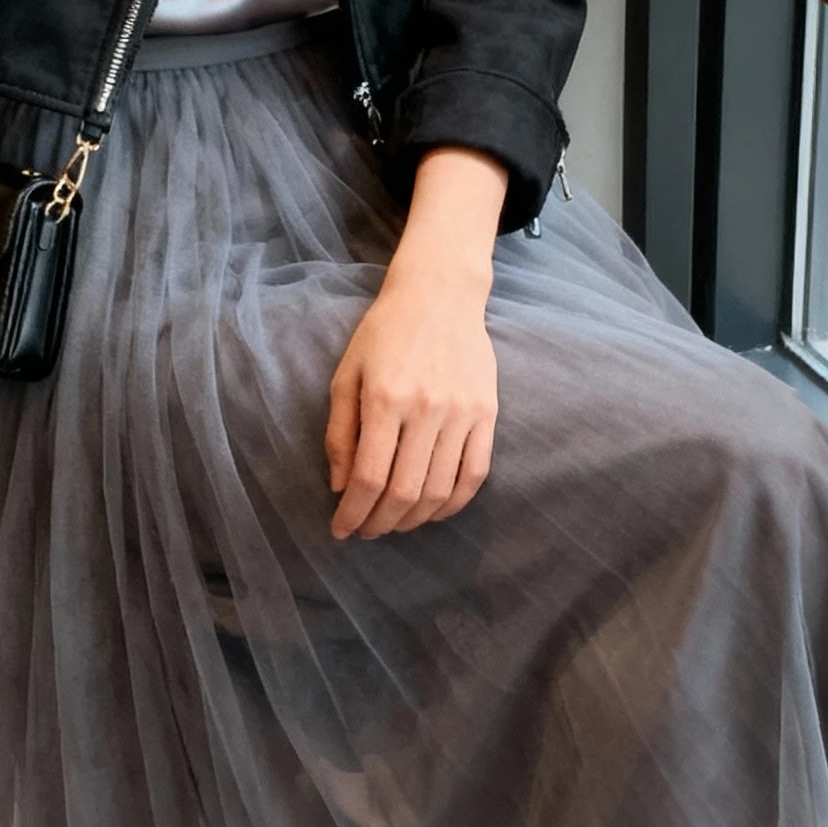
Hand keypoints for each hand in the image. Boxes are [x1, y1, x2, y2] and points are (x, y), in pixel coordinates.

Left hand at [326, 263, 498, 538]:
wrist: (439, 294)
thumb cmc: (384, 333)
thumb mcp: (347, 375)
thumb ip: (340, 434)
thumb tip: (341, 487)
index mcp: (385, 400)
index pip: (369, 478)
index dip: (353, 514)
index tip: (341, 530)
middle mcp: (427, 409)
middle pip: (404, 492)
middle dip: (380, 523)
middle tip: (366, 531)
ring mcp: (462, 413)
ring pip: (441, 490)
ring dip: (414, 520)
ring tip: (395, 523)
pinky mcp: (487, 413)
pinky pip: (475, 474)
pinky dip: (454, 503)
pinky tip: (433, 510)